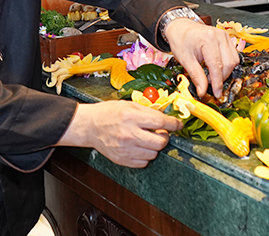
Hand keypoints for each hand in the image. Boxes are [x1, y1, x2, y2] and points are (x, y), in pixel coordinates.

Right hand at [59, 101, 181, 167]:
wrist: (90, 126)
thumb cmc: (109, 113)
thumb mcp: (129, 105)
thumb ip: (148, 112)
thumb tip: (166, 120)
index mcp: (131, 117)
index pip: (160, 122)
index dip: (173, 124)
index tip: (178, 125)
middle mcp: (129, 134)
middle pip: (160, 142)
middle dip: (165, 137)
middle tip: (161, 132)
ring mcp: (125, 149)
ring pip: (153, 154)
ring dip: (154, 147)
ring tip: (147, 139)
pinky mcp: (122, 159)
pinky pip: (143, 163)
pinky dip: (145, 156)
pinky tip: (139, 147)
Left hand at [163, 19, 238, 99]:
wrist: (181, 27)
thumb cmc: (181, 40)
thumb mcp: (185, 59)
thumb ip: (196, 76)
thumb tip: (203, 92)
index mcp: (208, 39)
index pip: (217, 66)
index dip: (217, 82)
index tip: (217, 94)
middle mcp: (220, 36)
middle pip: (229, 64)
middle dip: (221, 77)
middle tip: (209, 83)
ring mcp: (225, 36)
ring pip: (234, 61)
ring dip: (225, 72)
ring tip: (211, 74)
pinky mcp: (227, 39)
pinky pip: (233, 56)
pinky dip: (226, 65)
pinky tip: (215, 67)